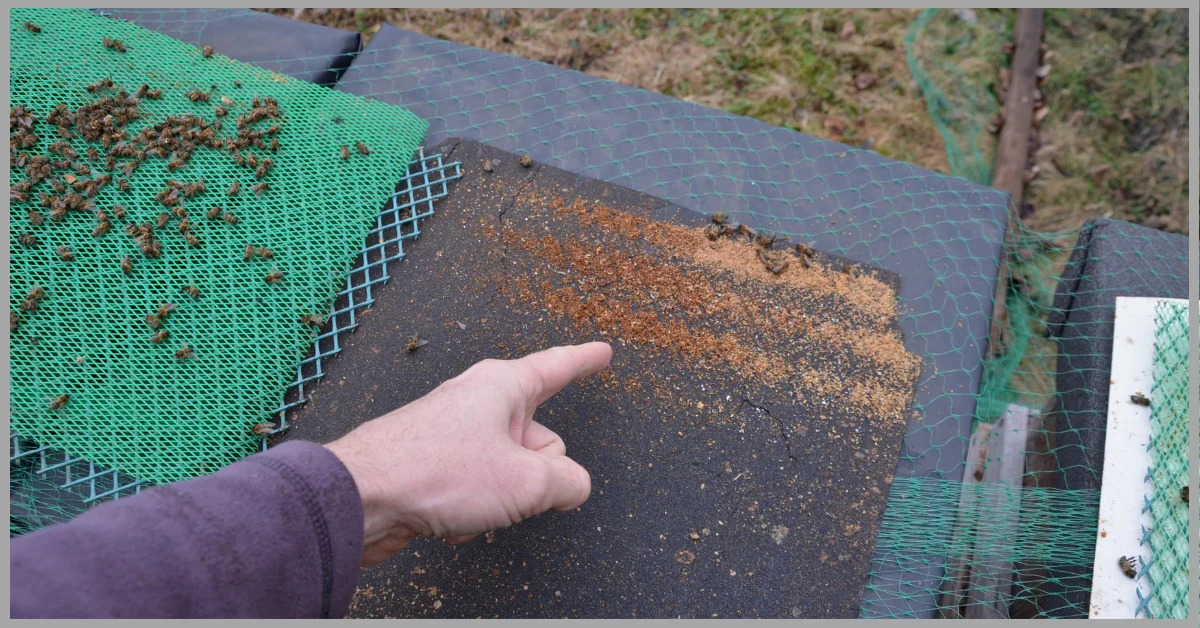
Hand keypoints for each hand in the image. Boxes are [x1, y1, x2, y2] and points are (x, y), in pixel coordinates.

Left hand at [324, 342, 611, 565]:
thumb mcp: (526, 482)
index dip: (585, 361)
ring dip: (503, 498)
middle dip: (539, 474)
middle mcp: (478, 401)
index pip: (558, 367)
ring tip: (474, 507)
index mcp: (503, 385)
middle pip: (540, 438)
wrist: (362, 498)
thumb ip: (567, 482)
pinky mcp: (434, 463)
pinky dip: (475, 508)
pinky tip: (452, 522)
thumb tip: (571, 487)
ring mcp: (454, 432)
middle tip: (518, 493)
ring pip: (508, 469)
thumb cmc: (435, 473)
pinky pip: (478, 487)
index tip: (603, 353)